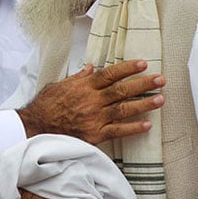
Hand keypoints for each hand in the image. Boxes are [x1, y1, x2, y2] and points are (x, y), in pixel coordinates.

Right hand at [17, 60, 164, 144]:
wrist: (36, 127)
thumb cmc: (46, 105)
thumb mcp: (60, 85)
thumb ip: (78, 77)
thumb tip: (91, 67)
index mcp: (84, 86)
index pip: (110, 74)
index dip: (128, 68)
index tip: (143, 64)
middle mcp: (92, 101)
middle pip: (122, 90)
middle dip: (143, 84)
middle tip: (161, 79)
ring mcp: (95, 118)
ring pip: (124, 109)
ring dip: (144, 104)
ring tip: (161, 99)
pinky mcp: (95, 135)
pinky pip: (118, 131)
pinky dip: (133, 128)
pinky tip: (147, 124)